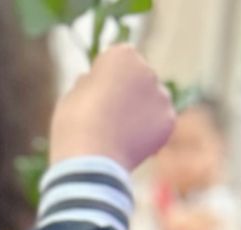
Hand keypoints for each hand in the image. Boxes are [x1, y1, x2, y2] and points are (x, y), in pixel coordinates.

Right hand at [49, 45, 175, 174]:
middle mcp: (147, 68)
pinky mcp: (169, 119)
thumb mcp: (71, 97)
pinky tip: (129, 145)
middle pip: (137, 78)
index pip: (115, 61)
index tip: (92, 96)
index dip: (102, 79)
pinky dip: (148, 132)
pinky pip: (158, 122)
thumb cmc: (73, 128)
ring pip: (150, 99)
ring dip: (138, 111)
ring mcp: (161, 94)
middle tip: (106, 119)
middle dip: (126, 92)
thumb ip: (89, 85)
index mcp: (121, 55)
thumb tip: (95, 84)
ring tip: (117, 136)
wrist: (90, 162)